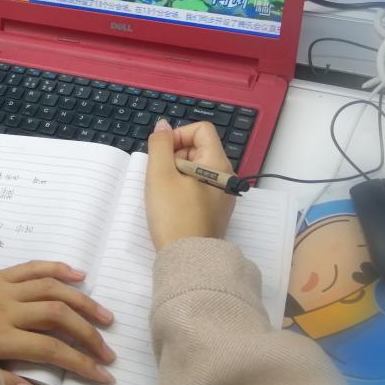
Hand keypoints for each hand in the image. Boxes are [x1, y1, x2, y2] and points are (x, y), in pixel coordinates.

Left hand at [0, 261, 114, 384]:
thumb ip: (2, 380)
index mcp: (1, 336)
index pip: (51, 349)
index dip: (81, 362)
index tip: (103, 374)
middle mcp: (8, 309)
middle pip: (58, 316)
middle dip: (88, 334)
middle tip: (109, 351)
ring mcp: (5, 287)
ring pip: (52, 289)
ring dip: (82, 301)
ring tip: (105, 316)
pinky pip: (32, 267)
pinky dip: (57, 268)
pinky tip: (78, 274)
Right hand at [146, 119, 235, 251]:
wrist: (188, 259)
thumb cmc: (173, 215)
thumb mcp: (160, 175)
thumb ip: (160, 145)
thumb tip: (163, 125)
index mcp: (217, 164)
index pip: (201, 130)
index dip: (178, 135)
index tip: (162, 153)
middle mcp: (225, 177)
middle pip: (198, 148)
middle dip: (174, 155)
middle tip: (159, 175)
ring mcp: (221, 195)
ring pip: (196, 168)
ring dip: (176, 172)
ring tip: (163, 191)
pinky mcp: (214, 210)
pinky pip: (198, 187)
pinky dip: (182, 188)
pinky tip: (171, 204)